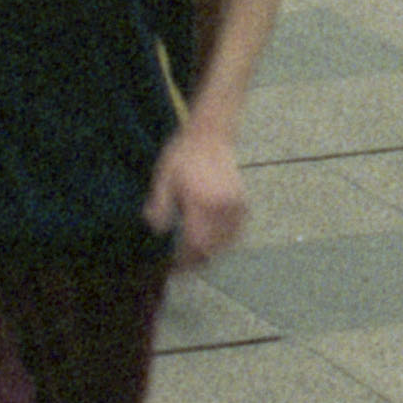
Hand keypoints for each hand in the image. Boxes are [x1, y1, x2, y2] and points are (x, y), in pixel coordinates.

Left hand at [143, 130, 246, 264]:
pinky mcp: (243, 204)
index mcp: (202, 203)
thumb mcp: (163, 178)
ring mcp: (236, 207)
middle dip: (196, 261)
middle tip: (181, 266)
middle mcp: (223, 208)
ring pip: (226, 243)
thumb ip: (160, 206)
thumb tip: (159, 231)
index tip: (173, 269)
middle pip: (211, 249)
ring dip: (210, 253)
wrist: (211, 133)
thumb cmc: (183, 155)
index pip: (195, 244)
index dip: (184, 261)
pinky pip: (236, 233)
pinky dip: (224, 242)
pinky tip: (212, 241)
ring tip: (195, 255)